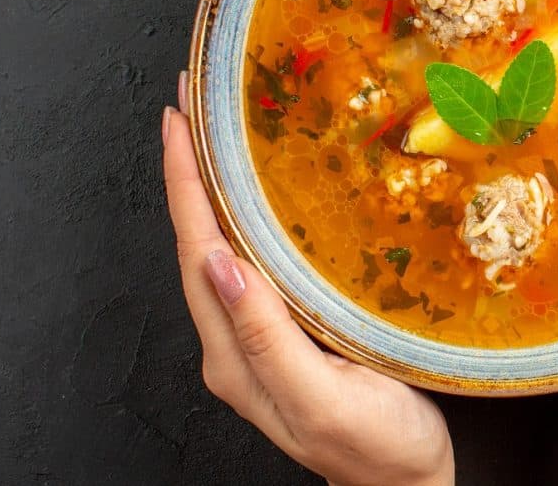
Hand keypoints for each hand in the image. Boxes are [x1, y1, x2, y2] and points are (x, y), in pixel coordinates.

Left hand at [162, 75, 454, 485]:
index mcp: (234, 355)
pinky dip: (247, 217)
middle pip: (200, 242)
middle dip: (189, 172)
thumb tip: (220, 266)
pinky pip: (255, 261)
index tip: (177, 121)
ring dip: (214, 189)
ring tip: (214, 135)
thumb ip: (268, 339)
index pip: (197, 251)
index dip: (184, 183)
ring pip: (224, 248)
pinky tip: (260, 196)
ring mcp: (258, 338)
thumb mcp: (325, 401)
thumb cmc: (381, 452)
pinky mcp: (287, 333)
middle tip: (191, 106)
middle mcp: (234, 342)